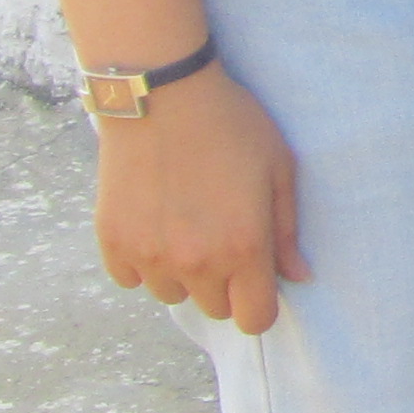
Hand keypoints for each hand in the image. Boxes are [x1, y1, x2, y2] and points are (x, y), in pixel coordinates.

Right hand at [94, 65, 306, 332]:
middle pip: (214, 308)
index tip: (256, 278)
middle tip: (221, 235)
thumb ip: (286, 231)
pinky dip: (142, 260)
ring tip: (185, 224)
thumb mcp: (278, 168)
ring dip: (181, 273)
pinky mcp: (113, 242)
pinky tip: (154, 221)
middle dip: (223, 283)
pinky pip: (130, 278)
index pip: (253, 319)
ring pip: (171, 294)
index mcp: (243, 247)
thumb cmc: (231, 125)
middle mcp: (195, 261)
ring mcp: (149, 255)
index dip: (258, 303)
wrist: (162, 93)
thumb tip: (299, 277)